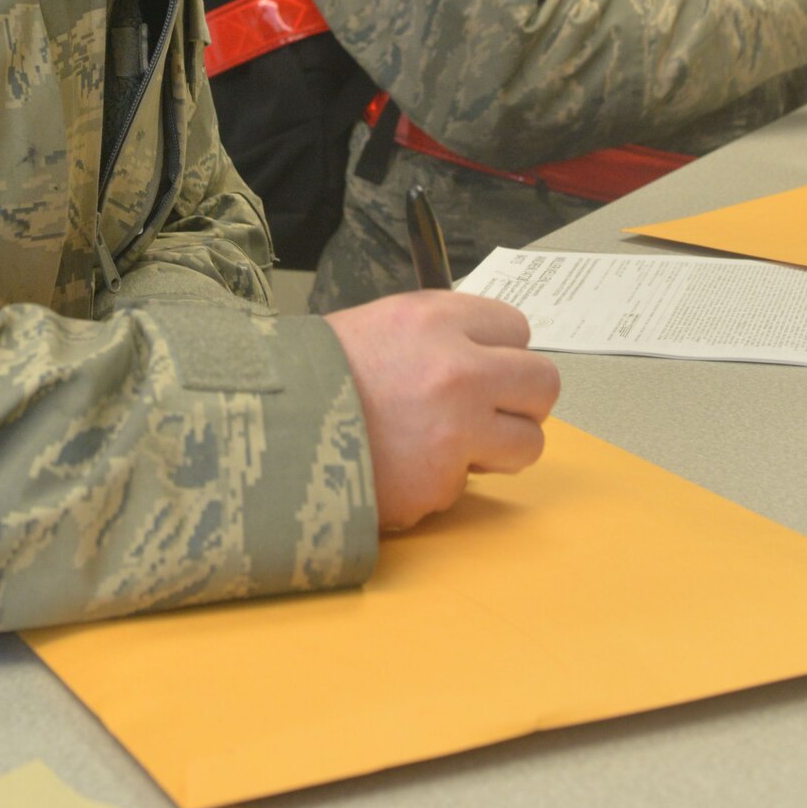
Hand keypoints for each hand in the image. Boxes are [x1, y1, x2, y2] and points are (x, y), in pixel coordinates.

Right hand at [324, 290, 557, 530]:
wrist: (263, 427)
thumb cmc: (317, 374)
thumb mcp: (382, 326)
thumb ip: (442, 337)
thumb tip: (489, 357)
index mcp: (438, 320)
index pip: (518, 329)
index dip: (501, 352)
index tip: (485, 366)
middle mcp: (458, 372)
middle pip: (543, 384)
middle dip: (521, 401)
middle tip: (489, 411)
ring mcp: (454, 434)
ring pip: (527, 445)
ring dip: (495, 449)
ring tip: (445, 445)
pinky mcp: (438, 487)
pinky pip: (465, 487)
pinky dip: (438, 484)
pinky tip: (399, 468)